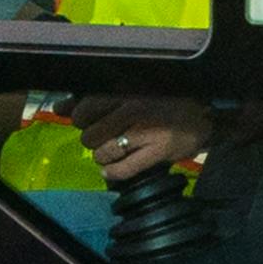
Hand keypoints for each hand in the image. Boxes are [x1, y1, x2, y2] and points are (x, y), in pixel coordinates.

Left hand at [76, 99, 208, 183]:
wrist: (204, 116)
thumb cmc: (162, 101)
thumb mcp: (127, 93)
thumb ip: (91, 99)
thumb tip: (58, 108)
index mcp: (125, 90)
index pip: (84, 108)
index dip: (83, 119)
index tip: (93, 121)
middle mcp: (132, 108)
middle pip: (89, 134)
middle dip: (93, 140)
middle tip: (107, 138)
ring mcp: (145, 131)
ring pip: (102, 153)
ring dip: (103, 157)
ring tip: (113, 153)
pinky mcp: (157, 151)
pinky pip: (122, 170)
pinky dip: (112, 173)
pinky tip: (113, 171)